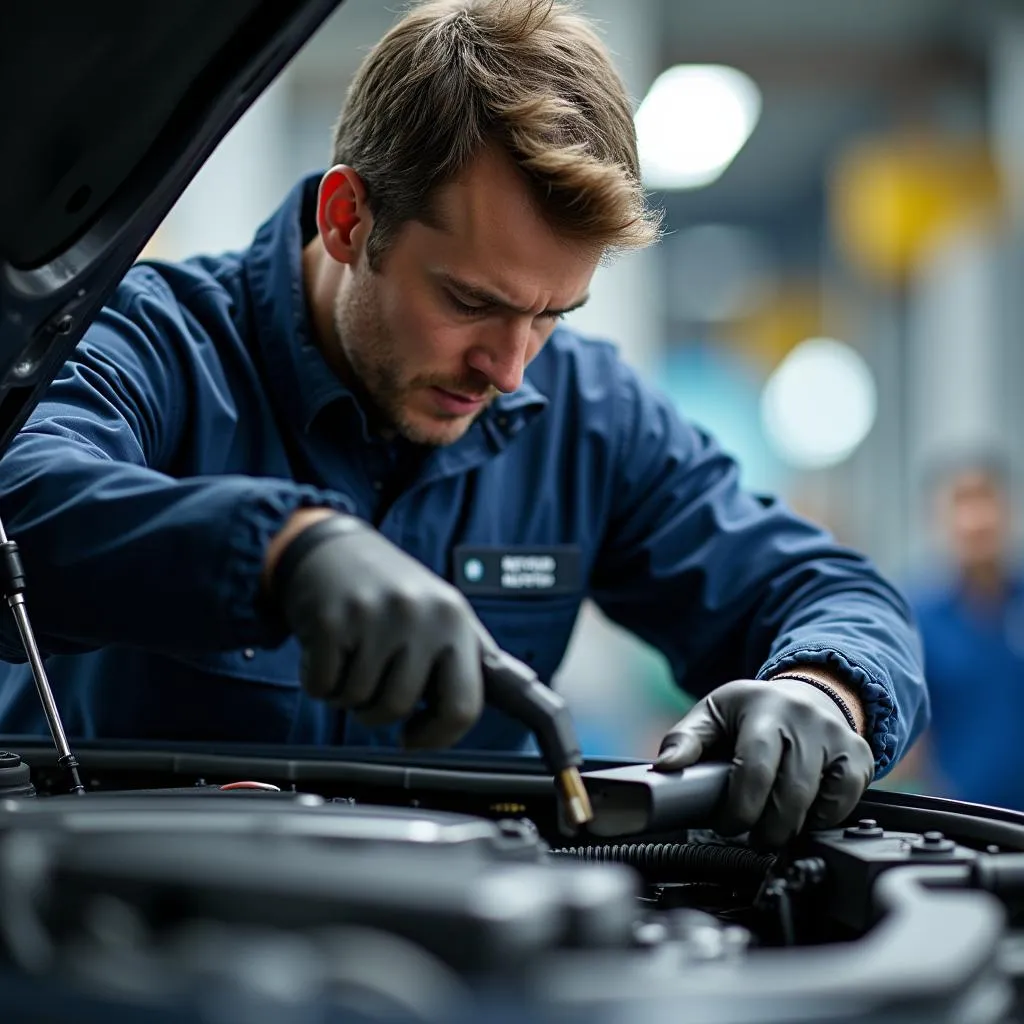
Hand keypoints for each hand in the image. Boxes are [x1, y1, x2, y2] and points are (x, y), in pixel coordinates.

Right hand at [270, 513, 489, 748]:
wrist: (332, 548)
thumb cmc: (392, 590)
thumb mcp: (444, 611)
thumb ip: (474, 653)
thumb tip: (522, 684)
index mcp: (455, 620)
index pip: (463, 706)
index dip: (437, 736)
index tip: (413, 737)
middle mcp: (419, 615)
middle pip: (399, 706)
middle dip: (378, 712)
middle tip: (371, 687)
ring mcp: (374, 616)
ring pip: (358, 700)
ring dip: (347, 695)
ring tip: (352, 660)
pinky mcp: (330, 620)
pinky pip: (323, 687)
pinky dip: (319, 683)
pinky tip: (328, 654)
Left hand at [652, 678, 873, 846]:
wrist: (809, 694)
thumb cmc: (755, 711)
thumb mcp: (714, 713)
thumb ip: (686, 739)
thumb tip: (665, 766)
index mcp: (763, 707)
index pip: (755, 766)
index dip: (740, 806)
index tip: (727, 824)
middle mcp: (805, 719)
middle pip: (788, 793)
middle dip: (764, 827)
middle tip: (750, 833)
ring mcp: (837, 737)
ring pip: (816, 804)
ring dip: (789, 828)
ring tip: (771, 827)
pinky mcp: (860, 757)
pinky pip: (843, 805)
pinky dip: (821, 819)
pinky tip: (803, 813)